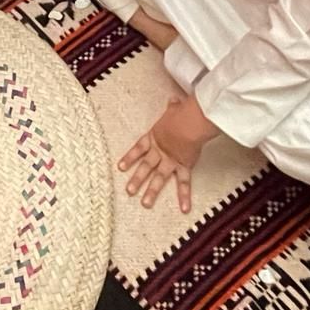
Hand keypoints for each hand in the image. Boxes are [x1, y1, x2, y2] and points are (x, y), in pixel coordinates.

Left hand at [118, 96, 217, 212]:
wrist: (188, 124)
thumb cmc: (181, 114)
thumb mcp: (174, 109)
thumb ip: (172, 107)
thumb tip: (174, 100)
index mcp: (154, 137)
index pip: (138, 149)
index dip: (129, 158)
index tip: (120, 167)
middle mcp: (160, 151)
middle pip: (146, 167)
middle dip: (137, 179)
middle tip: (129, 191)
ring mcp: (171, 160)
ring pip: (159, 178)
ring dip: (152, 191)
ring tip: (145, 203)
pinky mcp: (184, 166)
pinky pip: (184, 183)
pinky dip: (185, 196)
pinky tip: (184, 209)